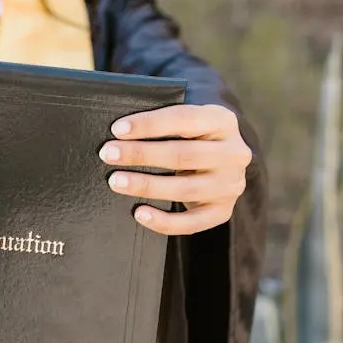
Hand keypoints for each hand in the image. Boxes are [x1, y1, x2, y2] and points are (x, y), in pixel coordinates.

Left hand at [99, 103, 251, 235]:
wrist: (221, 160)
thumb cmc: (191, 136)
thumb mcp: (187, 121)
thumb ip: (162, 121)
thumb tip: (119, 131)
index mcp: (222, 120)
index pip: (184, 119)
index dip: (150, 124)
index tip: (118, 129)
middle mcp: (234, 153)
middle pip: (183, 155)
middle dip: (141, 154)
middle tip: (108, 154)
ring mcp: (230, 185)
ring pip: (185, 189)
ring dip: (146, 186)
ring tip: (116, 182)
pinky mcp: (223, 210)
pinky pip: (192, 222)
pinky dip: (163, 221)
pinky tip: (139, 214)